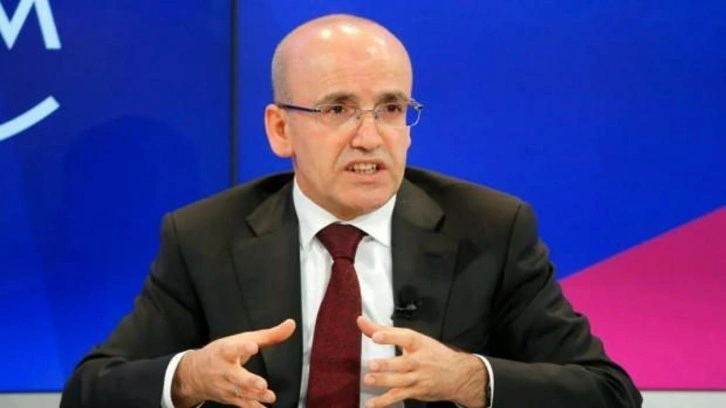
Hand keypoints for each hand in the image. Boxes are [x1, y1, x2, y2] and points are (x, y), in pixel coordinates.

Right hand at [172, 319, 295, 407]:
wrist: (194, 373)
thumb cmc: (222, 353)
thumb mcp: (242, 339)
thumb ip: (269, 334)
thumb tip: (291, 324)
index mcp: (226, 351)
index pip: (233, 349)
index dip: (243, 348)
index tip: (253, 346)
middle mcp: (225, 370)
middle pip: (236, 376)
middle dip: (249, 381)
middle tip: (261, 383)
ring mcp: (227, 386)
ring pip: (241, 393)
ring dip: (256, 396)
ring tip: (270, 396)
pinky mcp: (230, 398)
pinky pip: (243, 405)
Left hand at [357, 316, 485, 407]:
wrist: (458, 375)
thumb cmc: (433, 354)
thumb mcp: (414, 339)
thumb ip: (385, 332)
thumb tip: (362, 322)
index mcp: (418, 344)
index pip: (405, 338)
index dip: (390, 337)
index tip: (376, 335)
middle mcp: (419, 361)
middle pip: (403, 363)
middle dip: (388, 365)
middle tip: (373, 364)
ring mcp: (418, 378)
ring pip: (400, 381)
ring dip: (384, 381)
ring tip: (369, 380)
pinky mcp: (416, 391)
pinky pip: (398, 396)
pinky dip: (384, 401)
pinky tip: (372, 403)